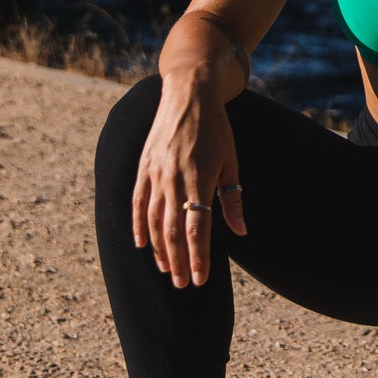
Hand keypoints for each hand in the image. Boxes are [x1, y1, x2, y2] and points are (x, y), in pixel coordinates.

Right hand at [132, 78, 246, 287]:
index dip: (198, 257)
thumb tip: (240, 231)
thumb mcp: (230, 160)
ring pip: (152, 221)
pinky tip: (142, 244)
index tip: (200, 281)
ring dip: (159, 250)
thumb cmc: (216, 128)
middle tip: (182, 285)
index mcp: (199, 177)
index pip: (197, 228)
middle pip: (172, 230)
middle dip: (178, 261)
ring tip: (166, 270)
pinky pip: (137, 203)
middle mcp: (174, 178)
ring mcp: (155, 173)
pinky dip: (138, 226)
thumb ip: (232, 198)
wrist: (188, 93)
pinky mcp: (143, 167)